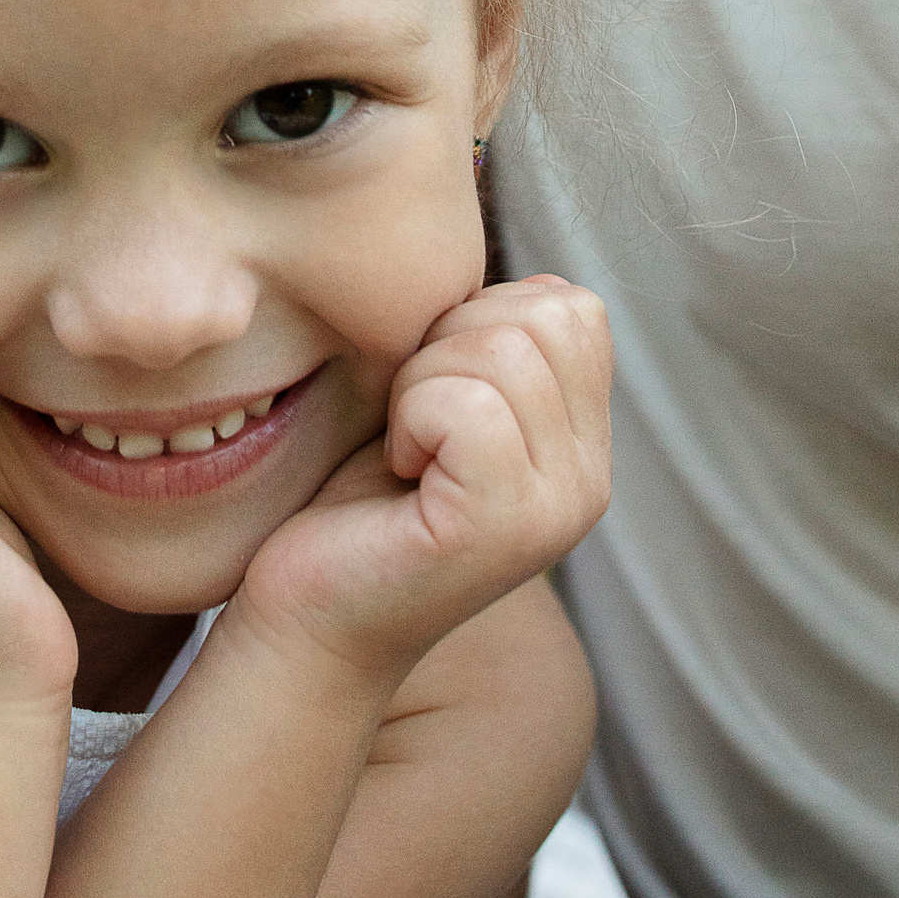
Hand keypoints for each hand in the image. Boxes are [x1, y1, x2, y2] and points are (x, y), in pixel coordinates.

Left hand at [240, 278, 610, 680]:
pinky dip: (408, 419)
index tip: (429, 387)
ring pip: (501, 351)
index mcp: (583, 444)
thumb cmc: (356, 497)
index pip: (573, 307)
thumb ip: (493, 344)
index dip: (479, 318)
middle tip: (410, 421)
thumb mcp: (438, 398)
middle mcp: (591, 479)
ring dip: (420, 383)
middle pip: (545, 317)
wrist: (307, 615)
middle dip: (449, 342)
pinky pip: (464, 403)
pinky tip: (399, 472)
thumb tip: (526, 282)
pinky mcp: (505, 527)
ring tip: (404, 449)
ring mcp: (558, 508)